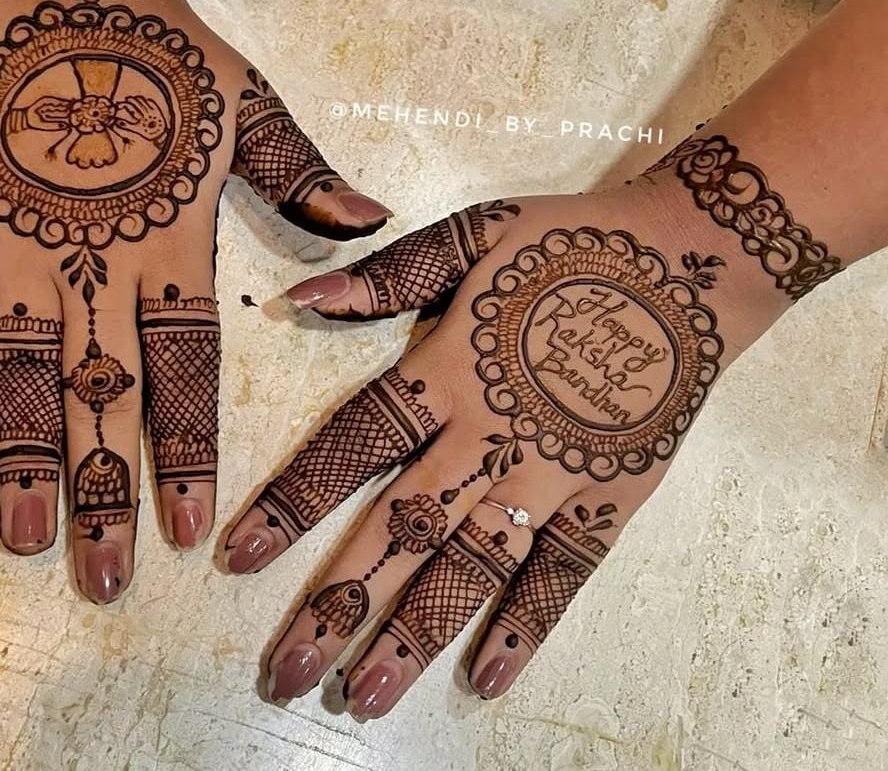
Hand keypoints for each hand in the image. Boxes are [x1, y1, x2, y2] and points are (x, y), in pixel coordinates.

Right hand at [0, 0, 392, 603]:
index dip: (182, 450)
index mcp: (172, 240)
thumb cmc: (168, 49)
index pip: (182, 367)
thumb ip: (303, 175)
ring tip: (27, 539)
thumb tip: (373, 220)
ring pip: (18, 369)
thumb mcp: (252, 108)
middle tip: (106, 578)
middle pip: (103, 391)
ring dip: (22, 457)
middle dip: (108, 486)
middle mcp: (95, 257)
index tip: (183, 530)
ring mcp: (17, 240)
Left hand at [225, 169, 808, 717]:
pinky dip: (530, 625)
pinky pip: (568, 571)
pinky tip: (488, 678)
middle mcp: (491, 435)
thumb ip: (389, 274)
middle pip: (401, 527)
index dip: (291, 503)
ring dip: (417, 634)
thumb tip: (299, 301)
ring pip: (474, 565)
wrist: (694, 257)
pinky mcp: (615, 493)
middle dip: (339, 602)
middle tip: (287, 671)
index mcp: (449, 370)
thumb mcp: (474, 233)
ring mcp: (556, 472)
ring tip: (365, 697)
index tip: (236, 559)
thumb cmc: (572, 242)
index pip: (351, 444)